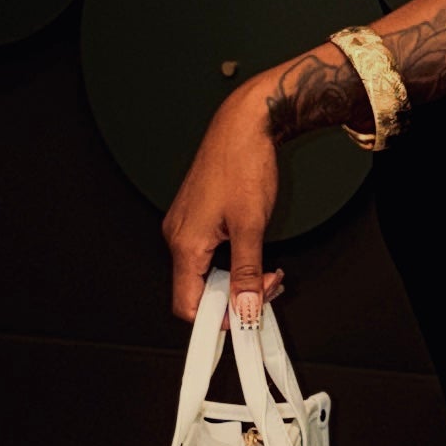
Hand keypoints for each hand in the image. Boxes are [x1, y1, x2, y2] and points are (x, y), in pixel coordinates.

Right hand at [163, 80, 289, 321]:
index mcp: (184, 242)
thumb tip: (246, 307)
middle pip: (197, 291)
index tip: (246, 318)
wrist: (243, 124)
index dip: (218, 320)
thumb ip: (247, 272)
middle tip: (268, 286)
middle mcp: (177, 235)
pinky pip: (206, 253)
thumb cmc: (243, 163)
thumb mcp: (251, 225)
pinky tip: (252, 253)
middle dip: (235, 297)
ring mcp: (184, 225)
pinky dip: (230, 261)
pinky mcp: (194, 217)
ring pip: (204, 273)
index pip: (188, 305)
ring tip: (266, 270)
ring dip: (236, 279)